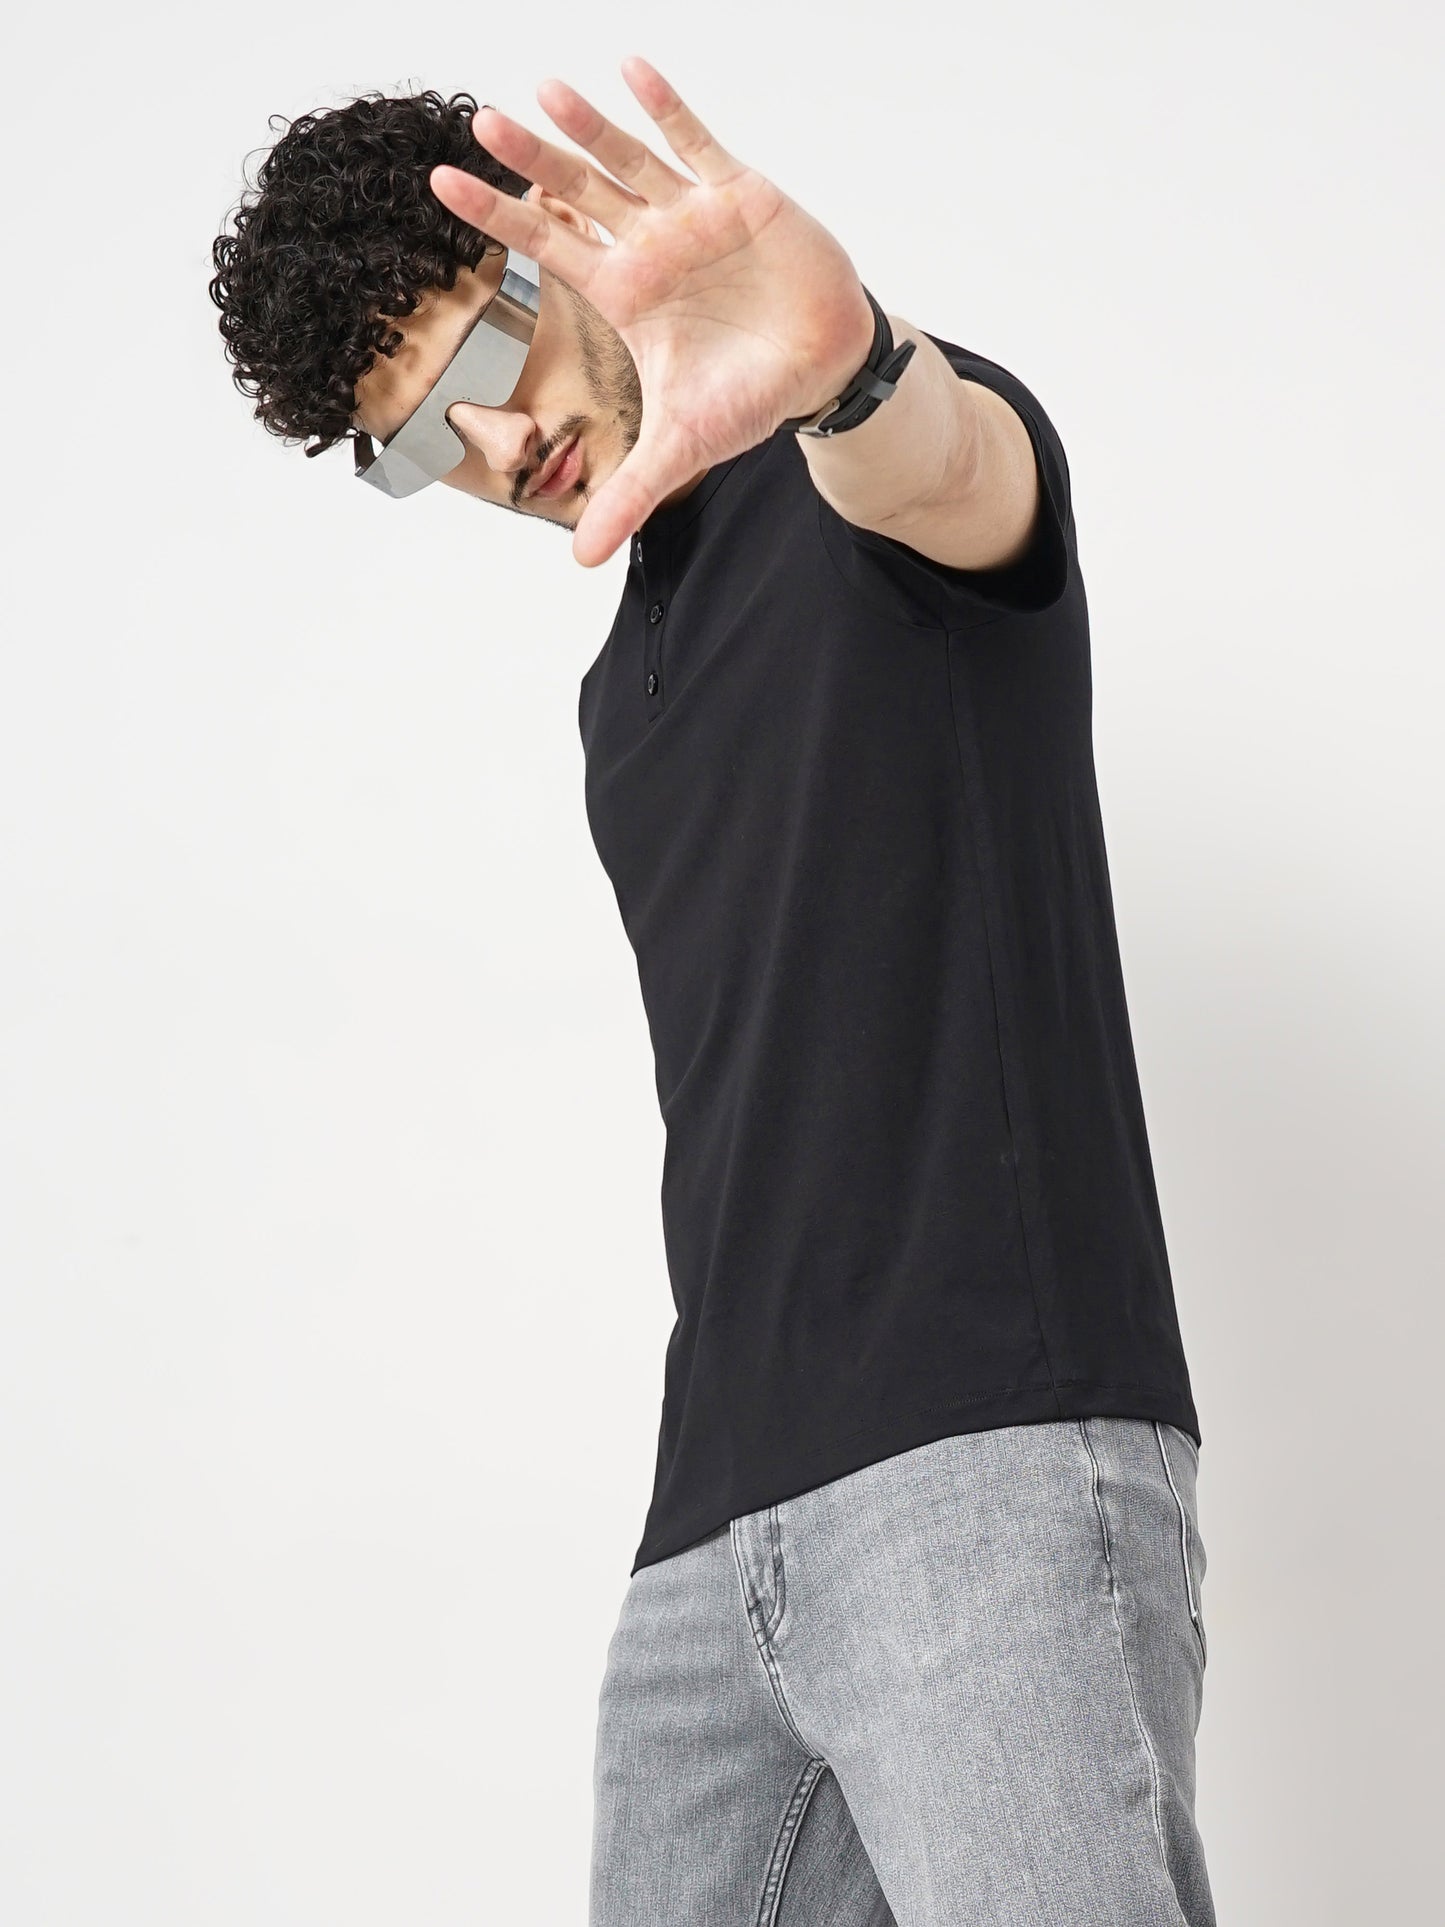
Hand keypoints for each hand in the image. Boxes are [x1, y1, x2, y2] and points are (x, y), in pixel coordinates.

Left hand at [428, 55, 875, 567]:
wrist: (821, 369)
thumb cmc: (748, 396)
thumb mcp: (681, 449)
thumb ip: (629, 496)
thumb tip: (581, 562)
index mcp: (626, 292)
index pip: (547, 246)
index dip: (497, 217)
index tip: (442, 184)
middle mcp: (649, 244)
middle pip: (578, 191)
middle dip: (533, 159)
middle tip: (482, 122)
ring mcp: (691, 213)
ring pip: (629, 159)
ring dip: (590, 125)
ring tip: (546, 90)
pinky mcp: (741, 193)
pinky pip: (697, 140)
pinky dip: (667, 107)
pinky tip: (632, 69)